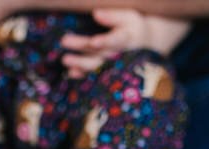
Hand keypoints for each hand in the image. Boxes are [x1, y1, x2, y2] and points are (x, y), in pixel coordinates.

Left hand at [62, 10, 190, 76]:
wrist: (144, 45)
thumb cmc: (133, 27)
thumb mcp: (129, 18)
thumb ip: (113, 16)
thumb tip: (96, 13)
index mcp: (126, 38)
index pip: (116, 40)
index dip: (105, 42)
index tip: (94, 42)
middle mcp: (118, 53)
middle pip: (99, 51)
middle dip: (82, 45)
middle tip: (64, 40)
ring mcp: (110, 64)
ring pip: (95, 64)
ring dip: (79, 63)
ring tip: (65, 59)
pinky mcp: (105, 69)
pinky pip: (93, 74)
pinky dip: (81, 74)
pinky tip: (70, 73)